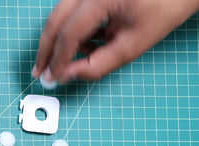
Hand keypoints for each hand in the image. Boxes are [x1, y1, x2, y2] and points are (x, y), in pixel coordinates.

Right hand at [33, 0, 198, 82]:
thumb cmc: (164, 9)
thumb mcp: (132, 45)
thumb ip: (97, 65)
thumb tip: (68, 75)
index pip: (69, 33)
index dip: (58, 59)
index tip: (52, 78)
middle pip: (55, 20)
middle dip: (46, 49)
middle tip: (40, 71)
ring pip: (59, 14)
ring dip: (59, 40)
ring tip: (62, 62)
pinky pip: (71, 9)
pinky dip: (71, 29)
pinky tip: (82, 45)